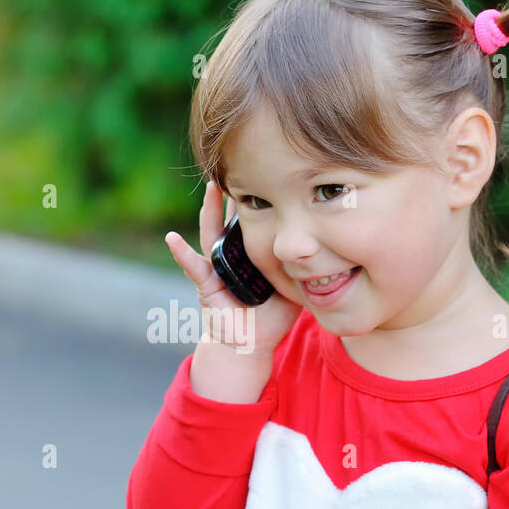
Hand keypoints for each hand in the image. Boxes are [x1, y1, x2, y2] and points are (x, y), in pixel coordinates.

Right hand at [165, 181, 301, 355]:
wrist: (249, 344)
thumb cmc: (271, 315)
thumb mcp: (293, 284)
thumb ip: (307, 266)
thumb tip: (337, 250)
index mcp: (252, 251)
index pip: (256, 217)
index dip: (261, 196)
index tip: (272, 170)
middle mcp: (231, 254)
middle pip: (232, 218)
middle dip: (235, 193)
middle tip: (241, 164)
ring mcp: (215, 267)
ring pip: (211, 233)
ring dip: (209, 211)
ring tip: (211, 188)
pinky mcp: (205, 285)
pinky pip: (193, 268)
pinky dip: (180, 253)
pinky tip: (172, 239)